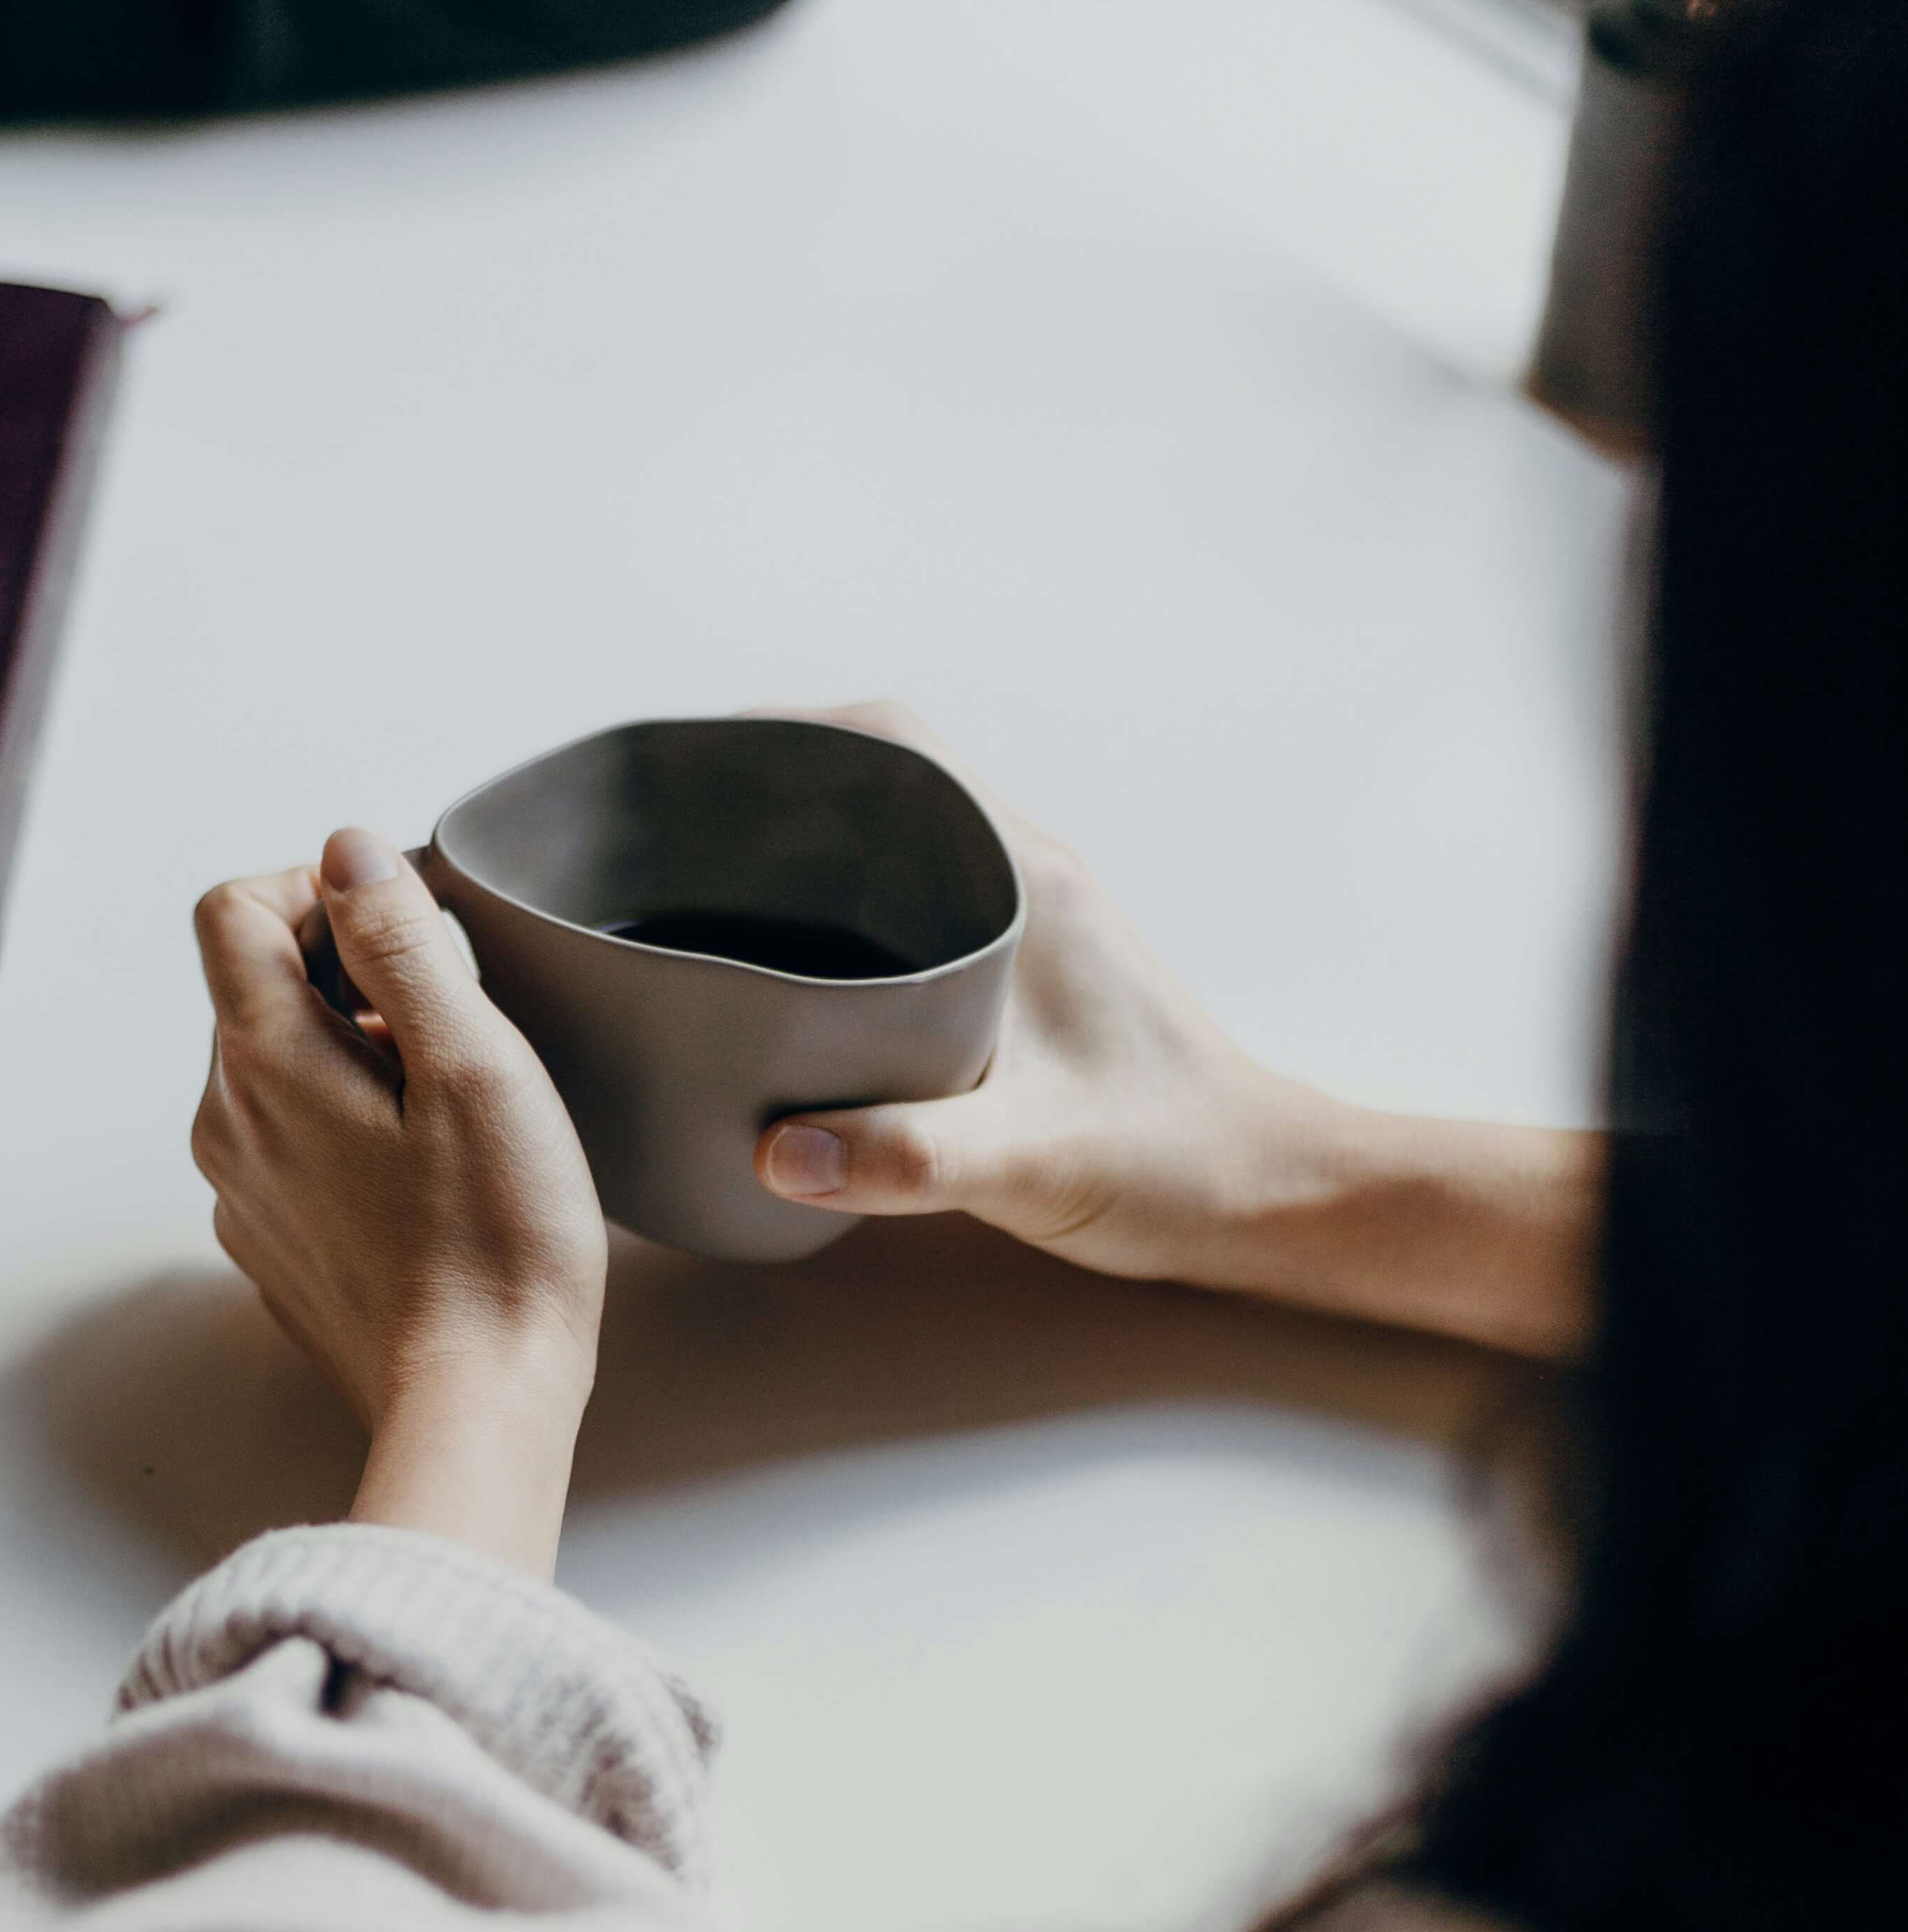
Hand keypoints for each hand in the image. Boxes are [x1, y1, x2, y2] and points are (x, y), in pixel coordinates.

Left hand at [193, 831, 608, 1571]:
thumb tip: (350, 852)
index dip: (316, 890)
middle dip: (350, 977)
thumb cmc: (495, 1242)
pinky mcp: (275, 1244)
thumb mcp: (472, 1064)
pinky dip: (349, 1125)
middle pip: (257, 988)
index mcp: (264, 1063)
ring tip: (449, 1108)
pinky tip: (428, 1174)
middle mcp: (227, 1123)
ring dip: (354, 1053)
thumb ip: (402, 943)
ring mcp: (244, 1192)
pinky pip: (293, 1144)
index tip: (402, 926)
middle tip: (452, 1028)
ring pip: (279, 1068)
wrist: (478, 1402)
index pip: (233, 912)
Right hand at [755, 707, 1597, 1359]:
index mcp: (1027, 879)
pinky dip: (837, 920)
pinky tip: (778, 983)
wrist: (1268, 1197)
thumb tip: (776, 1151)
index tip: (695, 767)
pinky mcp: (1020, 977)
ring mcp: (1024, 924)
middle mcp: (1025, 878)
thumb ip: (910, 1157)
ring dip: (800, 858)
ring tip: (694, 901)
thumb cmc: (1172, 1163)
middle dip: (767, 794)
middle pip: (877, 783)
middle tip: (664, 842)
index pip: (897, 746)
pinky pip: (910, 910)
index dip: (789, 734)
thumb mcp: (1035, 1160)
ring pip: (893, 848)